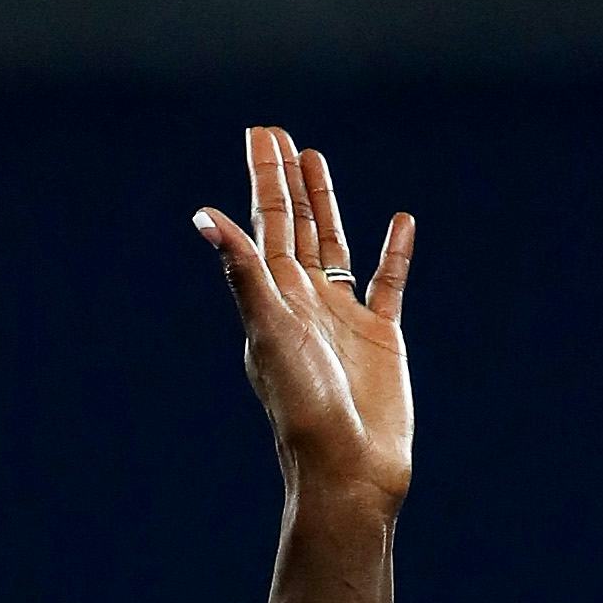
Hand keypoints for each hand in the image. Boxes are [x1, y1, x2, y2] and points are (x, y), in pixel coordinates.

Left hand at [195, 128, 412, 511]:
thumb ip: (242, 272)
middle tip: (279, 134)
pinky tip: (400, 221)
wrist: (347, 470)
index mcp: (274, 301)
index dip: (264, 178)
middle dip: (286, 182)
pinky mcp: (381, 338)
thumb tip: (202, 217)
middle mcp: (304, 305)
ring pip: (334, 247)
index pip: (265, 225)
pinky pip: (387, 284)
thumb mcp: (269, 332)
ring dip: (326, 205)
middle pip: (295, 228)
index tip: (260, 132)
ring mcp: (342, 320)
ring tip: (317, 162)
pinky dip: (393, 253)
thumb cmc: (303, 408)